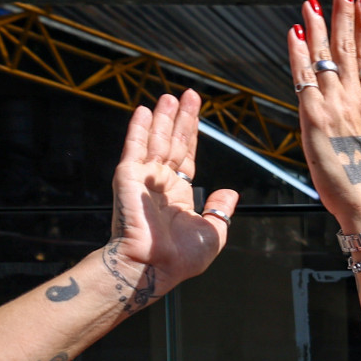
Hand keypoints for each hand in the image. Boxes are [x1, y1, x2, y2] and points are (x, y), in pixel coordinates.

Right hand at [103, 91, 238, 308]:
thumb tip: (231, 193)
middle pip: (172, 142)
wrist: (154, 267)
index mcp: (179, 195)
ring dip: (162, 117)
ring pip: (156, 140)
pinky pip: (135, 147)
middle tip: (187, 93)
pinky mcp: (129, 177)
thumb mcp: (213, 232)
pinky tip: (143, 110)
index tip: (195, 112)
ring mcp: (143, 178)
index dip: (191, 133)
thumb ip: (221, 209)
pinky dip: (138, 128)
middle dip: (180, 118)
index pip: (186, 155)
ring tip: (169, 96)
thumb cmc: (181, 258)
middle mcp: (160, 183)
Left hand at [289, 0, 360, 233]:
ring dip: (318, 26)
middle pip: (349, 47)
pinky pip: (304, 78)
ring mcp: (335, 105)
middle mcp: (354, 99)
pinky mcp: (315, 117)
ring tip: (313, 1)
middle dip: (346, 14)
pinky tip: (295, 33)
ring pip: (325, 57)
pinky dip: (298, 55)